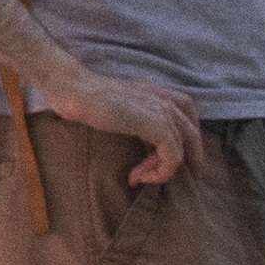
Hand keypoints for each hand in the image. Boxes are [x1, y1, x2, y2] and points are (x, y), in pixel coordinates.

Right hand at [43, 61, 196, 187]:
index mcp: (158, 93)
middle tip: (161, 176)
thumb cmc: (83, 96)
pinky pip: (173, 155)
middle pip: (192, 136)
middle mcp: (166, 99)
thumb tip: (134, 134)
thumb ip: (133, 114)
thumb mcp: (118, 104)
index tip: (153, 159)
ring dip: (164, 169)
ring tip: (142, 177)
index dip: (178, 142)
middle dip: (182, 160)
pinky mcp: (155, 124)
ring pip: (183, 148)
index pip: (186, 120)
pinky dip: (161, 171)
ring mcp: (162, 110)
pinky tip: (138, 176)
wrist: (71, 87)